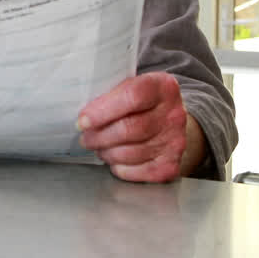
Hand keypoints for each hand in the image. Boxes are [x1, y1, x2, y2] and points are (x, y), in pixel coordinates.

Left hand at [76, 72, 201, 182]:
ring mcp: (176, 140)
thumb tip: (82, 116)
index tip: (82, 121)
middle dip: (100, 136)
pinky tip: (114, 161)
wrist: (169, 121)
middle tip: (85, 138)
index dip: (103, 111)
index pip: (132, 96)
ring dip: (108, 153)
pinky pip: (142, 171)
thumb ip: (109, 94)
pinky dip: (122, 169)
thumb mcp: (128, 86)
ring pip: (132, 152)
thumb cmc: (141, 103)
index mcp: (161, 86)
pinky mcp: (173, 163)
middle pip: (130, 128)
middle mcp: (174, 113)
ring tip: (99, 148)